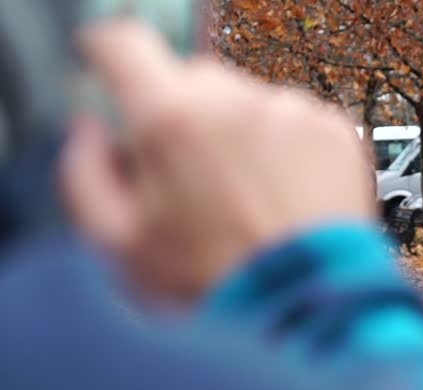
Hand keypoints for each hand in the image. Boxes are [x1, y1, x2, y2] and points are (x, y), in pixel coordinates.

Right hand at [61, 20, 374, 299]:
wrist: (308, 309)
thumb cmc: (219, 287)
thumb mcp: (121, 247)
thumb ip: (87, 175)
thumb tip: (91, 136)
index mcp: (173, 122)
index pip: (125, 47)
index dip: (112, 57)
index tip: (117, 72)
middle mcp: (237, 104)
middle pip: (193, 79)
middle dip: (184, 117)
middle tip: (193, 178)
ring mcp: (292, 114)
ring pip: (248, 101)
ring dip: (239, 135)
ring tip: (248, 200)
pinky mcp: (335, 131)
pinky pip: (295, 121)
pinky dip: (286, 148)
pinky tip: (284, 198)